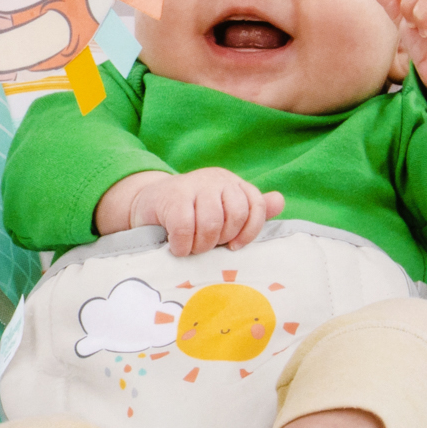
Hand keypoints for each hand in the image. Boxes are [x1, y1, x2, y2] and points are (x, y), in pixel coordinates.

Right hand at [92, 165, 283, 256]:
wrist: (147, 204)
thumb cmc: (190, 214)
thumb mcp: (221, 212)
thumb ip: (250, 210)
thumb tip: (279, 201)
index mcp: (232, 183)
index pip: (255, 206)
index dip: (249, 231)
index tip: (234, 247)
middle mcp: (216, 179)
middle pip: (234, 216)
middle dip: (221, 240)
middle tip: (206, 246)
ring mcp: (193, 185)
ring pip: (211, 223)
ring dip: (201, 245)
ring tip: (191, 248)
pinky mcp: (171, 196)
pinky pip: (185, 228)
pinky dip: (182, 245)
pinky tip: (176, 247)